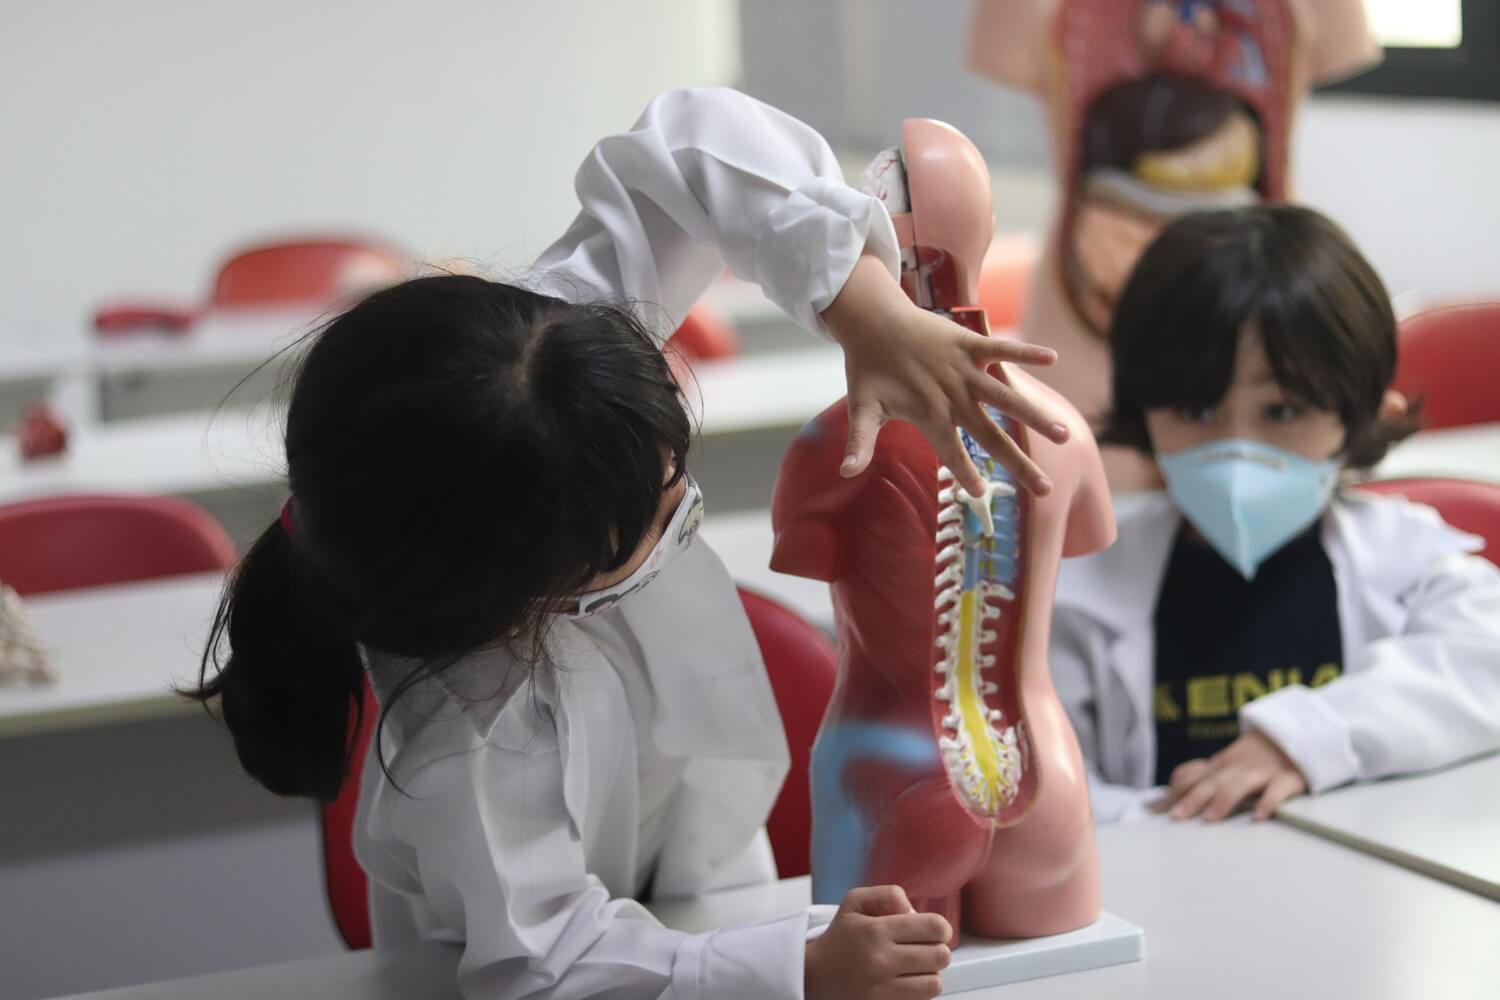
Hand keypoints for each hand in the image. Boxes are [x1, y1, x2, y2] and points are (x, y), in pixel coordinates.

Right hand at [805, 885, 951, 999]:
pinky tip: (905, 983)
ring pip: (934, 983)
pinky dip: (918, 993)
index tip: (932, 932)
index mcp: (876, 930)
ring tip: (915, 969)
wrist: (813, 976)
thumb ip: (889, 895)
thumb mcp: (855, 902)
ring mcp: (882, 989)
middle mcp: (880, 960)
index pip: (934, 927)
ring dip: (930, 975)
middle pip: (940, 956)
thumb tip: (915, 913)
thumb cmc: (840, 938)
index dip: (941, 928)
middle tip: (924, 950)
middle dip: (937, 950)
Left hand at [820, 255, 1069, 498]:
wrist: (871, 320)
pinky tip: (1052, 359)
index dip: (965, 473)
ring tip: (1061, 434)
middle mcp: (951, 396)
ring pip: (1004, 397)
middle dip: (1018, 464)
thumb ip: (859, 442)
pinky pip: (1001, 349)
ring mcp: (963, 370)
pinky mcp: (969, 344)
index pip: (951, 452)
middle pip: (990, 435)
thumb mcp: (861, 408)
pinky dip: (1024, 352)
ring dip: (1034, 415)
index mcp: (928, 415)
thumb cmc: (868, 368)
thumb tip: (846, 473)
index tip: (981, 493)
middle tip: (1044, 489)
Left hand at [1154, 731, 1307, 822]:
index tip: (1154, 811)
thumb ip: (1195, 783)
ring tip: (1211, 818)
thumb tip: (1156, 802)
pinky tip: (1259, 817)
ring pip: (1240, 784)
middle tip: (1176, 816)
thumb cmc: (1252, 760)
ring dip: (1224, 799)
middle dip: (1192, 798)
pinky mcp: (1288, 779)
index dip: (1173, 792)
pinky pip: (1278, 790)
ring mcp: (1262, 773)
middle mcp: (1236, 768)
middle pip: (1211, 782)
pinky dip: (1268, 802)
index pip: (1190, 776)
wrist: (1293, 736)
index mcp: (1218, 767)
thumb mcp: (1223, 768)